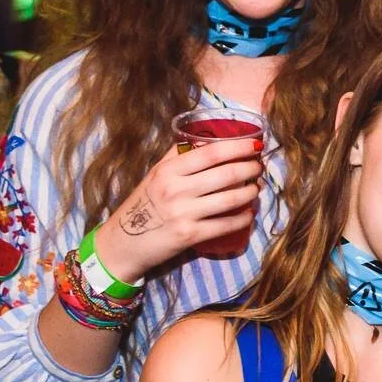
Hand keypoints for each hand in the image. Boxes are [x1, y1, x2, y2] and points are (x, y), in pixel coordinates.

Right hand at [91, 136, 264, 278]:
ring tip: (256, 187)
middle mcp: (176, 190)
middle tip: (259, 167)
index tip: (256, 144)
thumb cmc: (142, 205)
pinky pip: (226, 224)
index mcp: (168, 170)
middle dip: (250, 168)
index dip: (238, 147)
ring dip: (250, 192)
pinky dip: (243, 218)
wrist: (122, 243)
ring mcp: (184, 213)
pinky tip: (249, 213)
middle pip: (226, 174)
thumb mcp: (154, 175)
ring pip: (231, 199)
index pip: (211, 152)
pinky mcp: (190, 235)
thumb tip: (206, 138)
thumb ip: (178, 157)